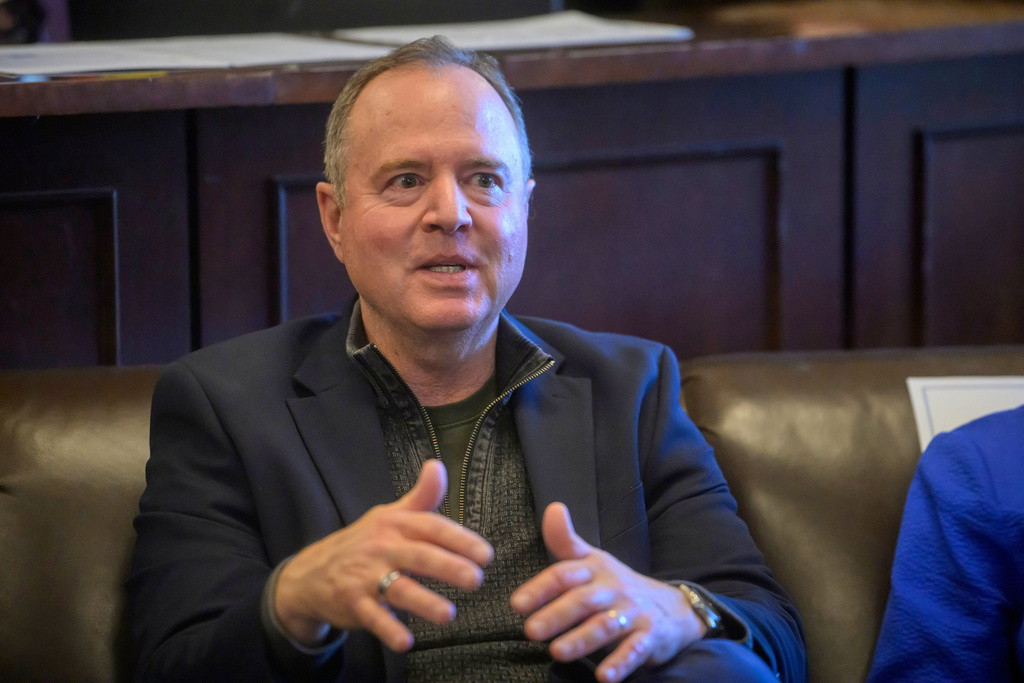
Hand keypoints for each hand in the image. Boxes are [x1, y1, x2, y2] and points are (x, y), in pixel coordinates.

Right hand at [273, 459, 492, 651]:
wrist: (312, 572)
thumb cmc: (364, 542)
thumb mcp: (390, 515)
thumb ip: (421, 497)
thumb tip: (438, 465)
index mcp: (395, 524)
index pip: (432, 528)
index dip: (460, 539)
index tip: (485, 555)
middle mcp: (382, 547)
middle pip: (419, 556)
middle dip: (449, 567)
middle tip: (476, 579)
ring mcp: (365, 576)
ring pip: (398, 588)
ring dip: (424, 602)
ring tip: (449, 614)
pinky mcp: (353, 603)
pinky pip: (373, 617)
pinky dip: (388, 629)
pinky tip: (406, 642)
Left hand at [510, 503, 704, 682]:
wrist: (675, 608)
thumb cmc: (619, 585)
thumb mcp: (594, 560)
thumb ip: (566, 541)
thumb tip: (552, 508)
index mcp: (596, 569)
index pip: (564, 574)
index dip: (540, 587)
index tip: (516, 604)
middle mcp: (614, 588)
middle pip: (582, 600)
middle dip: (556, 615)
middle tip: (530, 631)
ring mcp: (633, 612)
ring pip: (606, 625)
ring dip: (581, 639)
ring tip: (557, 653)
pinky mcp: (650, 637)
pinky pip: (635, 650)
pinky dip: (620, 663)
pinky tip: (603, 678)